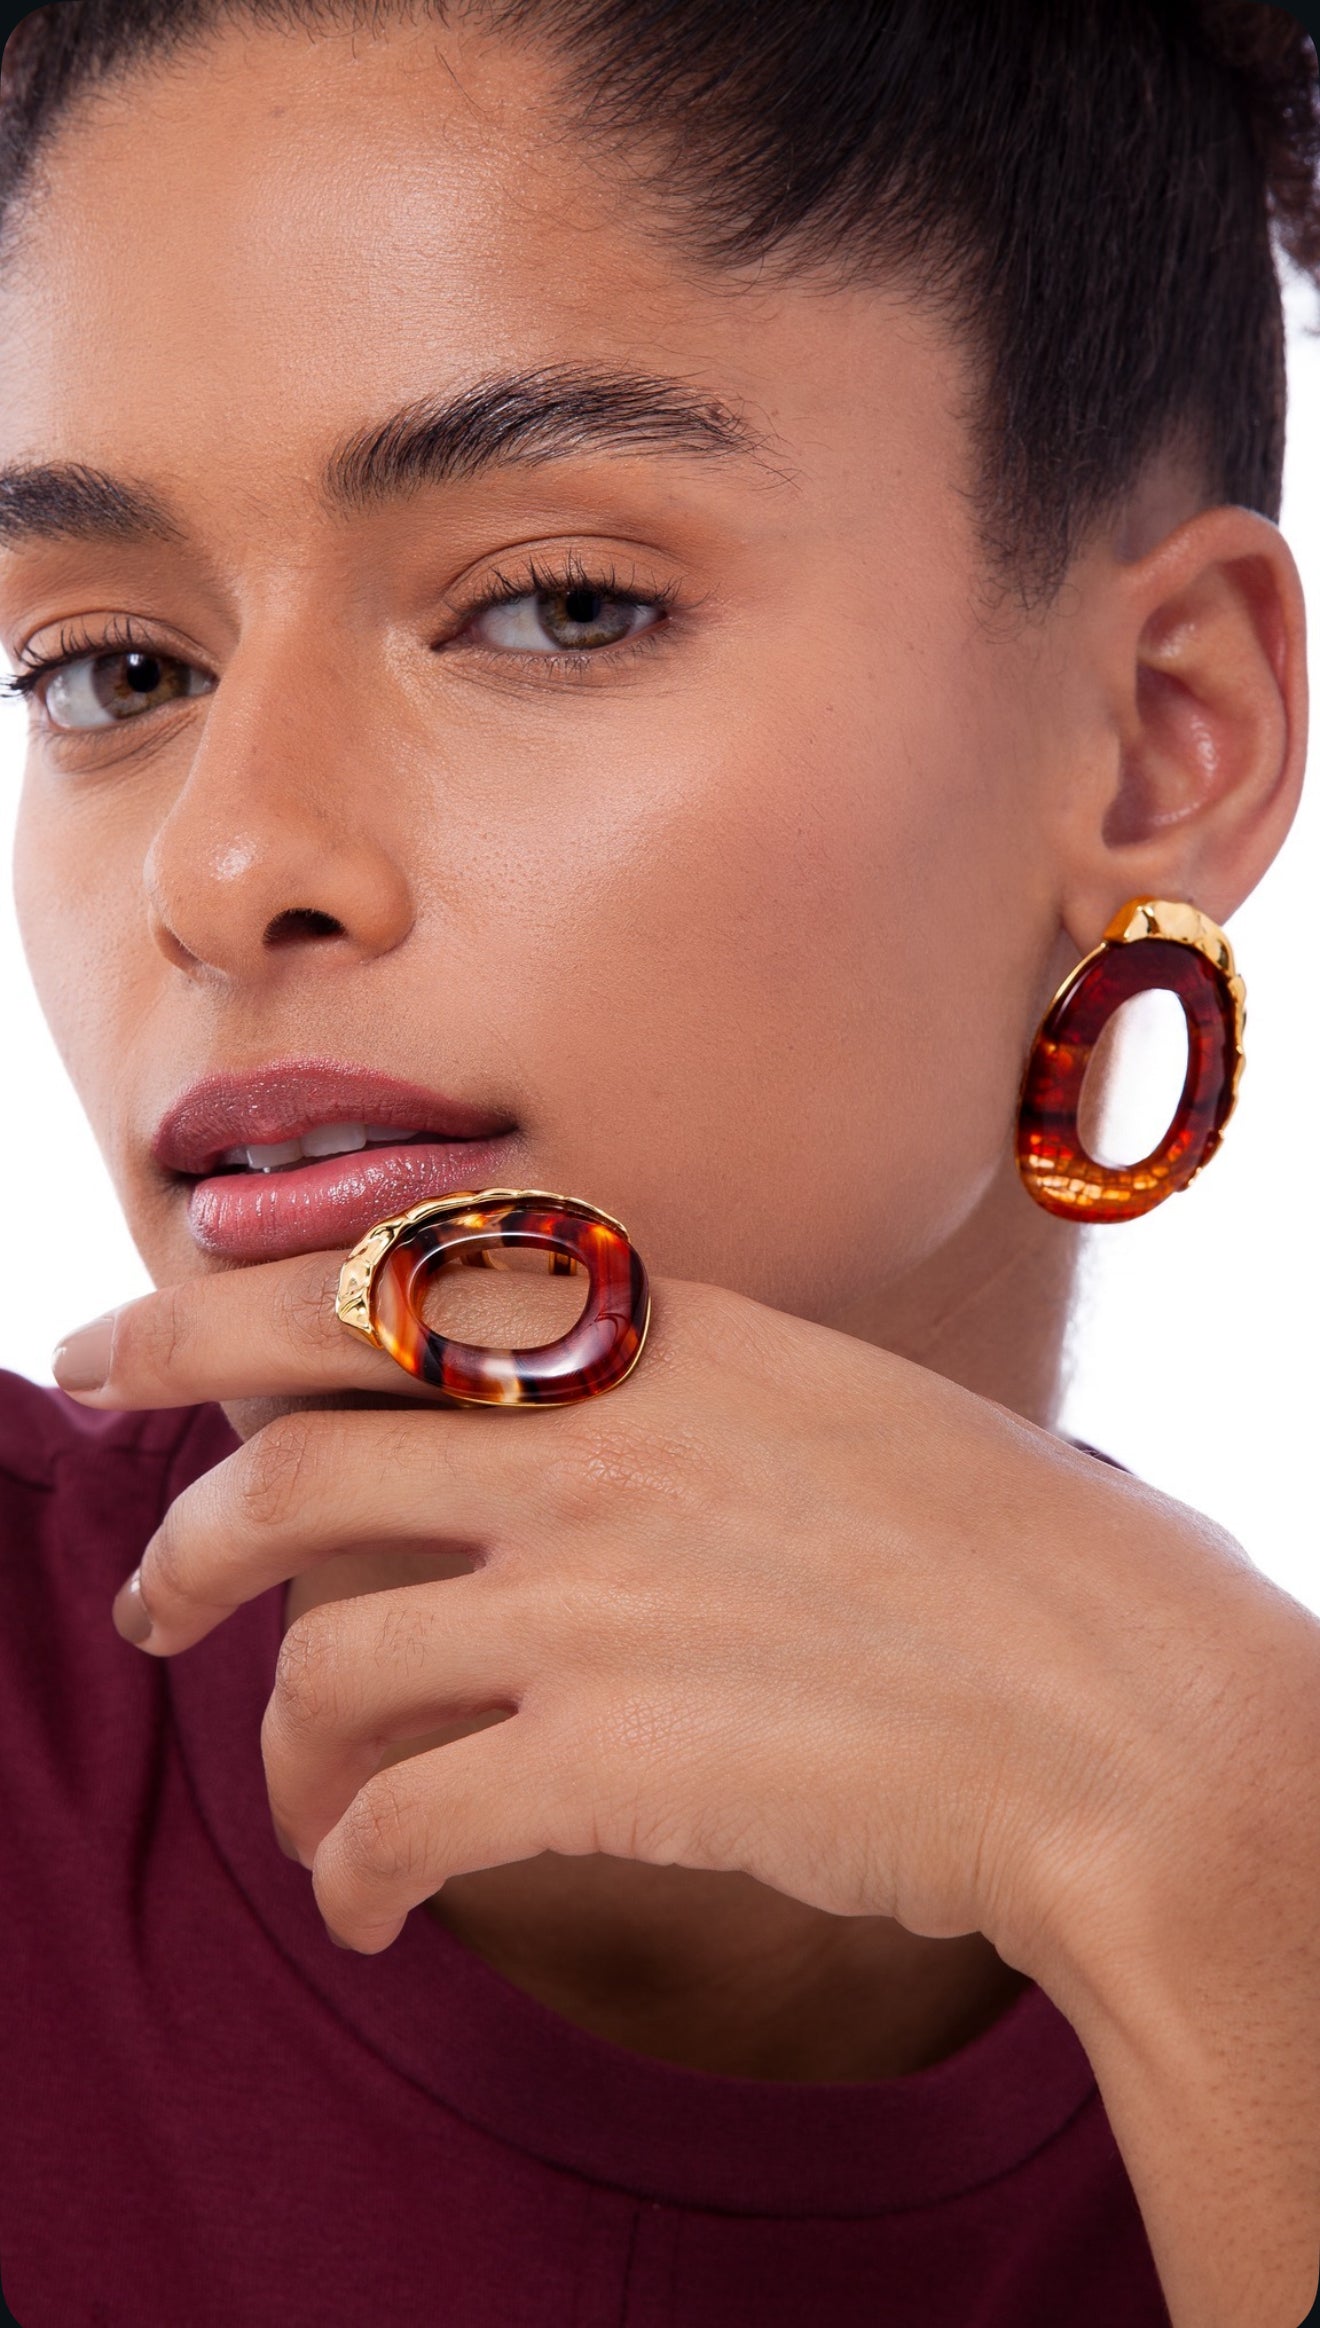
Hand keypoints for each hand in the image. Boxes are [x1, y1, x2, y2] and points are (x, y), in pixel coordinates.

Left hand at [57, 1256, 1319, 2324]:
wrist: (1131, 1717)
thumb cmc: (1023, 1567)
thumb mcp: (842, 1406)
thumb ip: (685, 1393)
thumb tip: (567, 1428)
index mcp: (661, 1339)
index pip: (380, 1288)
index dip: (215, 1313)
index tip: (132, 1348)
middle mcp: (598, 1447)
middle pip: (289, 1456)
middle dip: (183, 1527)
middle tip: (151, 1589)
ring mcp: (588, 1598)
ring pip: (324, 1661)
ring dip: (286, 1748)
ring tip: (303, 1798)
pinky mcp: (602, 1759)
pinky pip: (394, 1818)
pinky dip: (351, 1872)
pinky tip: (366, 1904)